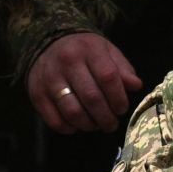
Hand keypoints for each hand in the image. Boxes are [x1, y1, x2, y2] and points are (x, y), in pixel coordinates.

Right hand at [26, 32, 141, 133]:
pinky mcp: (36, 94)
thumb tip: (136, 86)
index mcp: (89, 50)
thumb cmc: (85, 51)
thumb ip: (122, 69)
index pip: (108, 78)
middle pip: (91, 97)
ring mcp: (49, 80)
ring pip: (72, 111)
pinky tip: (78, 126)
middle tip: (112, 124)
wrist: (48, 43)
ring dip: (89, 124)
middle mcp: (67, 63)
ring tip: (97, 125)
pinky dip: (68, 128)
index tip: (122, 109)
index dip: (118, 98)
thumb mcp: (107, 51)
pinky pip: (53, 119)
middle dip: (106, 116)